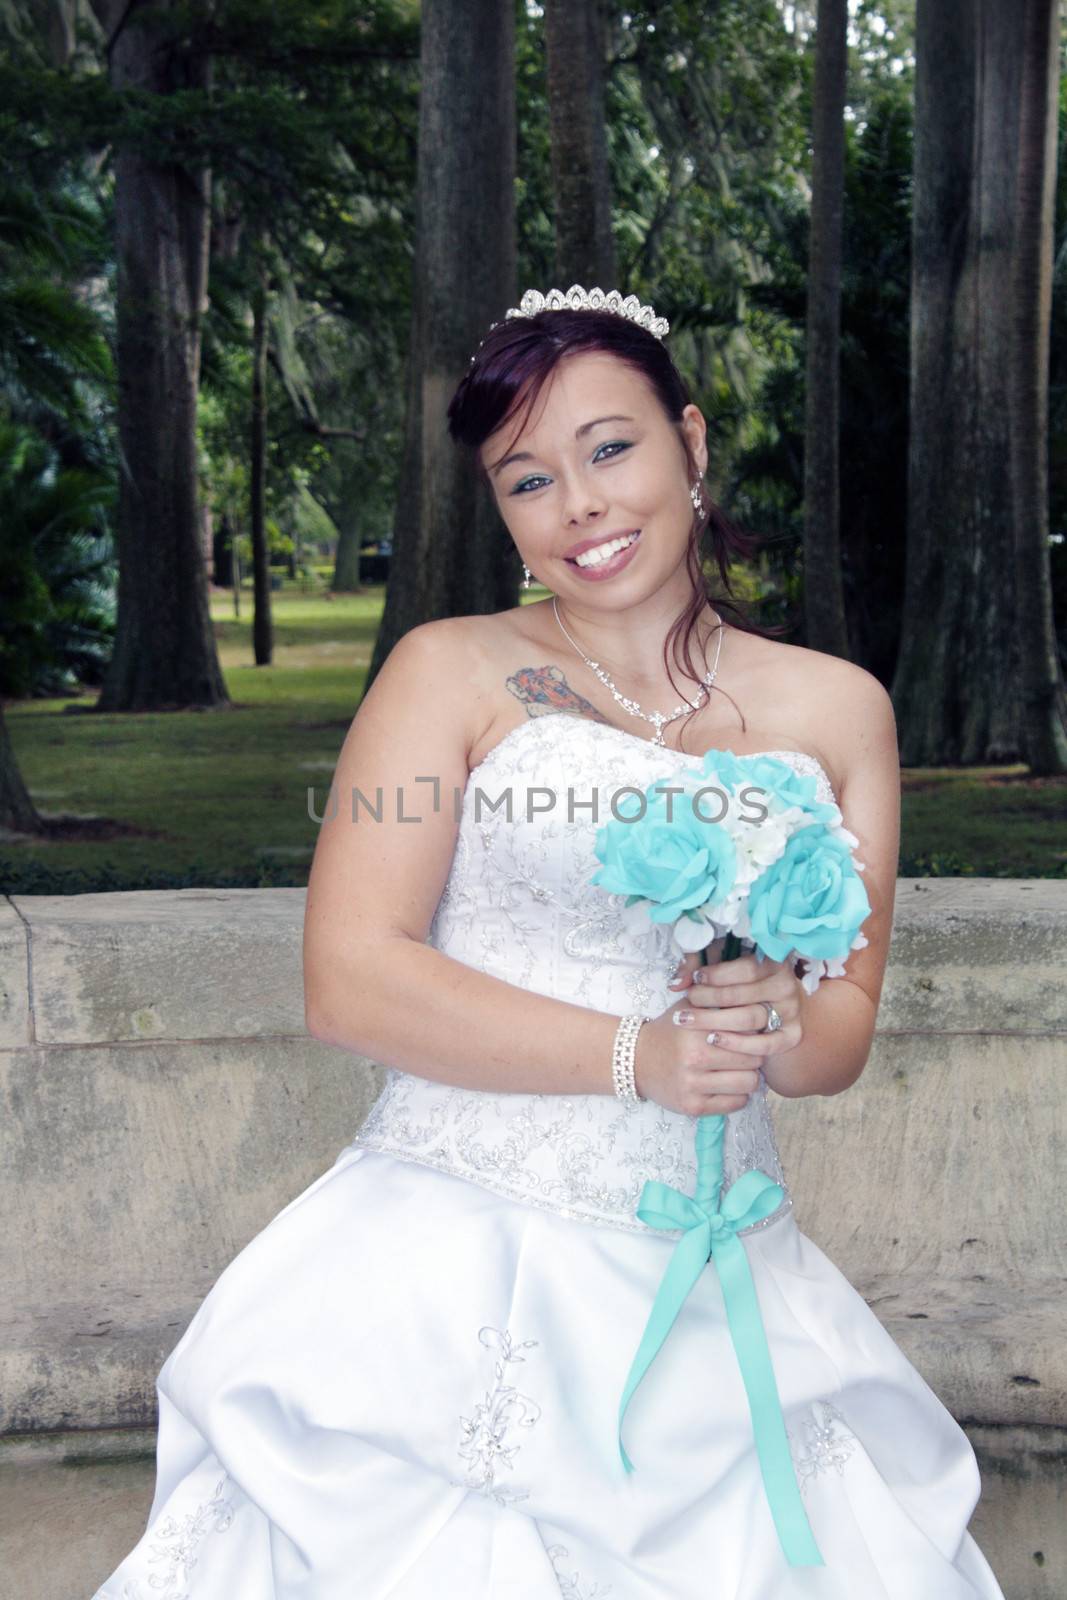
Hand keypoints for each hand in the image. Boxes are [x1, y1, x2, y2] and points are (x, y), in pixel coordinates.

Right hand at [634, 941, 803, 1116]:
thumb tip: (758, 994)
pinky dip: (737, 1095)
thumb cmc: (670, 1030)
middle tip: (747, 1051)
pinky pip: (736, 1104)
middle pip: (754, 1057)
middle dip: (754, 1053)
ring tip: (739, 1069)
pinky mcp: (693, 1107)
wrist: (636, 1060)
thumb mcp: (690, 1005)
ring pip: (749, 1083)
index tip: (753, 1029)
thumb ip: (721, 997)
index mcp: (698, 1028)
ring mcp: (694, 1084)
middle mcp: (696, 1057)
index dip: (756, 1027)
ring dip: (748, 1076)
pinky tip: (727, 1084)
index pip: (751, 1027)